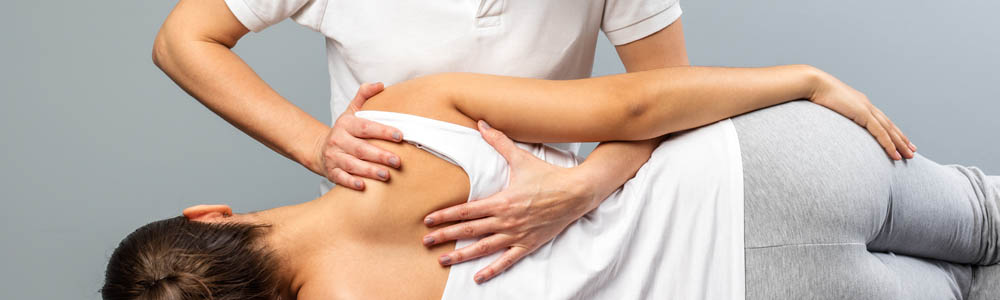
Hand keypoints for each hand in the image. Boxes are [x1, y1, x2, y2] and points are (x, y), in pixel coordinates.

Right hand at [314, 82, 403, 189]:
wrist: (320, 149)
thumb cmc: (345, 131)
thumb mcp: (352, 111)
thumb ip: (364, 96)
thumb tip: (380, 84)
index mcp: (346, 124)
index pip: (366, 127)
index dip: (383, 131)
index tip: (400, 136)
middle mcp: (338, 140)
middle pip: (360, 148)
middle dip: (380, 155)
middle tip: (397, 161)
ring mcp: (333, 156)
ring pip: (352, 164)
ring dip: (369, 171)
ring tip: (386, 175)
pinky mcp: (331, 172)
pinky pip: (341, 178)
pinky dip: (351, 182)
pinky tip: (363, 186)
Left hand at [422, 121, 598, 283]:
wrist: (576, 193)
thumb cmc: (548, 175)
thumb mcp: (521, 158)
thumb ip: (499, 142)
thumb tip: (482, 124)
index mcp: (502, 201)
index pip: (466, 211)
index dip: (445, 216)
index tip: (428, 220)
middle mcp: (506, 220)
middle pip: (469, 231)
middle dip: (445, 236)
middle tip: (426, 241)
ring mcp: (517, 235)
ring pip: (483, 248)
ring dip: (461, 255)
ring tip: (443, 261)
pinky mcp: (528, 245)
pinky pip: (507, 261)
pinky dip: (492, 270)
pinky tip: (478, 277)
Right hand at [809, 70, 916, 159]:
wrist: (812, 83)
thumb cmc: (813, 94)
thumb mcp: (825, 106)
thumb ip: (830, 113)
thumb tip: (824, 123)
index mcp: (859, 103)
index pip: (879, 119)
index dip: (890, 130)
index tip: (898, 140)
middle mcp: (866, 105)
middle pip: (889, 125)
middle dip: (901, 138)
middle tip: (911, 150)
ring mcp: (866, 109)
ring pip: (889, 130)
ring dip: (900, 143)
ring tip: (909, 155)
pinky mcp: (863, 114)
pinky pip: (880, 132)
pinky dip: (889, 144)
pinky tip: (895, 154)